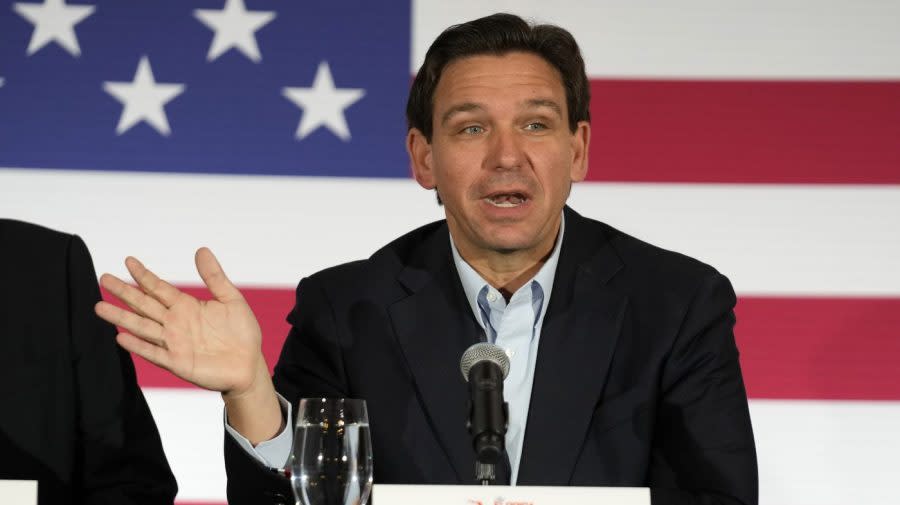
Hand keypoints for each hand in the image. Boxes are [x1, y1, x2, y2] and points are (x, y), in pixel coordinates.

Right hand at [95, 247, 263, 395]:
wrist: (249, 364)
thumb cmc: (241, 333)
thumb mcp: (231, 299)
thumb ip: (215, 277)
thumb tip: (201, 250)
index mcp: (186, 306)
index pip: (159, 288)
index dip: (144, 275)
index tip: (128, 260)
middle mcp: (175, 323)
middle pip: (144, 304)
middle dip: (124, 292)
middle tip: (103, 278)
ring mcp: (174, 343)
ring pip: (142, 327)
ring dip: (122, 318)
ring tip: (100, 307)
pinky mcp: (177, 363)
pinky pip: (154, 353)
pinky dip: (138, 346)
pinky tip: (121, 337)